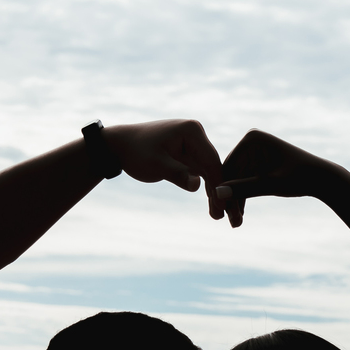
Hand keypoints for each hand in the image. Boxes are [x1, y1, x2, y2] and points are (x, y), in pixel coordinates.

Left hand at [103, 120, 225, 218]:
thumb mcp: (155, 164)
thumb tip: (197, 185)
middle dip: (221, 192)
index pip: (211, 160)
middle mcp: (197, 135)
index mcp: (192, 131)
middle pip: (214, 167)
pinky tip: (213, 209)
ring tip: (219, 217)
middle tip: (229, 217)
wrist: (120, 146)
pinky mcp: (190, 155)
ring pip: (210, 173)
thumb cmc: (136, 152)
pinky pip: (202, 175)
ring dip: (215, 194)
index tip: (224, 206)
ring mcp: (195, 145)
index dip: (219, 184)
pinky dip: (206, 191)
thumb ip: (177, 174)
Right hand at [213, 130, 331, 226]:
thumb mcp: (271, 184)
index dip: (223, 190)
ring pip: (237, 181)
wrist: (322, 179)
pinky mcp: (258, 162)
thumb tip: (218, 194)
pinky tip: (240, 216)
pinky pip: (245, 181)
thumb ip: (244, 188)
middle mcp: (250, 142)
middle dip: (230, 198)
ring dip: (236, 201)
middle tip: (228, 221)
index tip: (221, 212)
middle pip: (232, 174)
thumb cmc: (301, 177)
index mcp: (252, 139)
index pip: (229, 167)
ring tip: (235, 223)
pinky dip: (243, 197)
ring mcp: (254, 152)